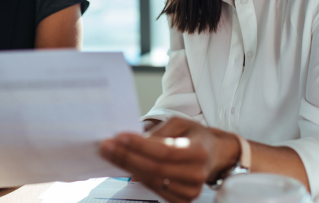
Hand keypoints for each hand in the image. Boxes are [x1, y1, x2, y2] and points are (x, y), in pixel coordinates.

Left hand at [100, 117, 238, 202]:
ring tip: (110, 154)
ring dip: (127, 167)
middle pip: (154, 168)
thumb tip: (135, 142)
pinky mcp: (182, 200)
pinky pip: (154, 189)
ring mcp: (190, 191)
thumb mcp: (179, 123)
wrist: (212, 154)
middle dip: (126, 156)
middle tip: (106, 146)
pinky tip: (125, 166)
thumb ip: (159, 132)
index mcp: (199, 151)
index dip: (139, 145)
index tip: (118, 137)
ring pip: (151, 180)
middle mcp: (196, 174)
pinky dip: (137, 177)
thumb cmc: (194, 136)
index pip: (164, 151)